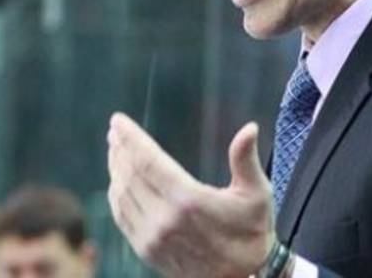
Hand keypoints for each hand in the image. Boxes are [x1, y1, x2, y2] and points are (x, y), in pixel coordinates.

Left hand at [107, 112, 275, 277]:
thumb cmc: (252, 233)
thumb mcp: (257, 194)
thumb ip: (246, 159)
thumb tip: (250, 127)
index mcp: (189, 200)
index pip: (148, 161)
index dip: (131, 138)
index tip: (118, 120)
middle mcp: (165, 218)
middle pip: (130, 174)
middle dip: (119, 148)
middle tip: (114, 130)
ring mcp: (152, 237)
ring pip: (121, 195)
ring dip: (115, 168)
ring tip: (115, 149)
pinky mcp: (147, 251)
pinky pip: (122, 216)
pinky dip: (115, 194)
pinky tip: (118, 181)